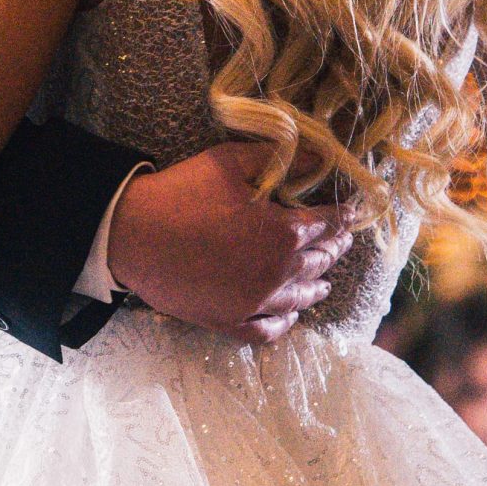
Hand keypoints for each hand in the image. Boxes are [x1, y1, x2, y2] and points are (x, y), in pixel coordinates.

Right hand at [107, 142, 357, 344]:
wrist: (132, 234)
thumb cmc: (182, 192)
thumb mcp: (231, 161)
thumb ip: (280, 159)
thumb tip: (320, 155)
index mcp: (284, 232)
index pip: (328, 224)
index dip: (343, 215)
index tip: (353, 211)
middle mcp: (277, 272)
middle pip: (319, 261)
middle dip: (334, 247)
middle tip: (341, 239)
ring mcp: (254, 302)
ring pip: (300, 297)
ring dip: (318, 284)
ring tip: (326, 279)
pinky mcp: (229, 321)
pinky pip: (268, 330)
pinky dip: (285, 322)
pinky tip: (291, 314)